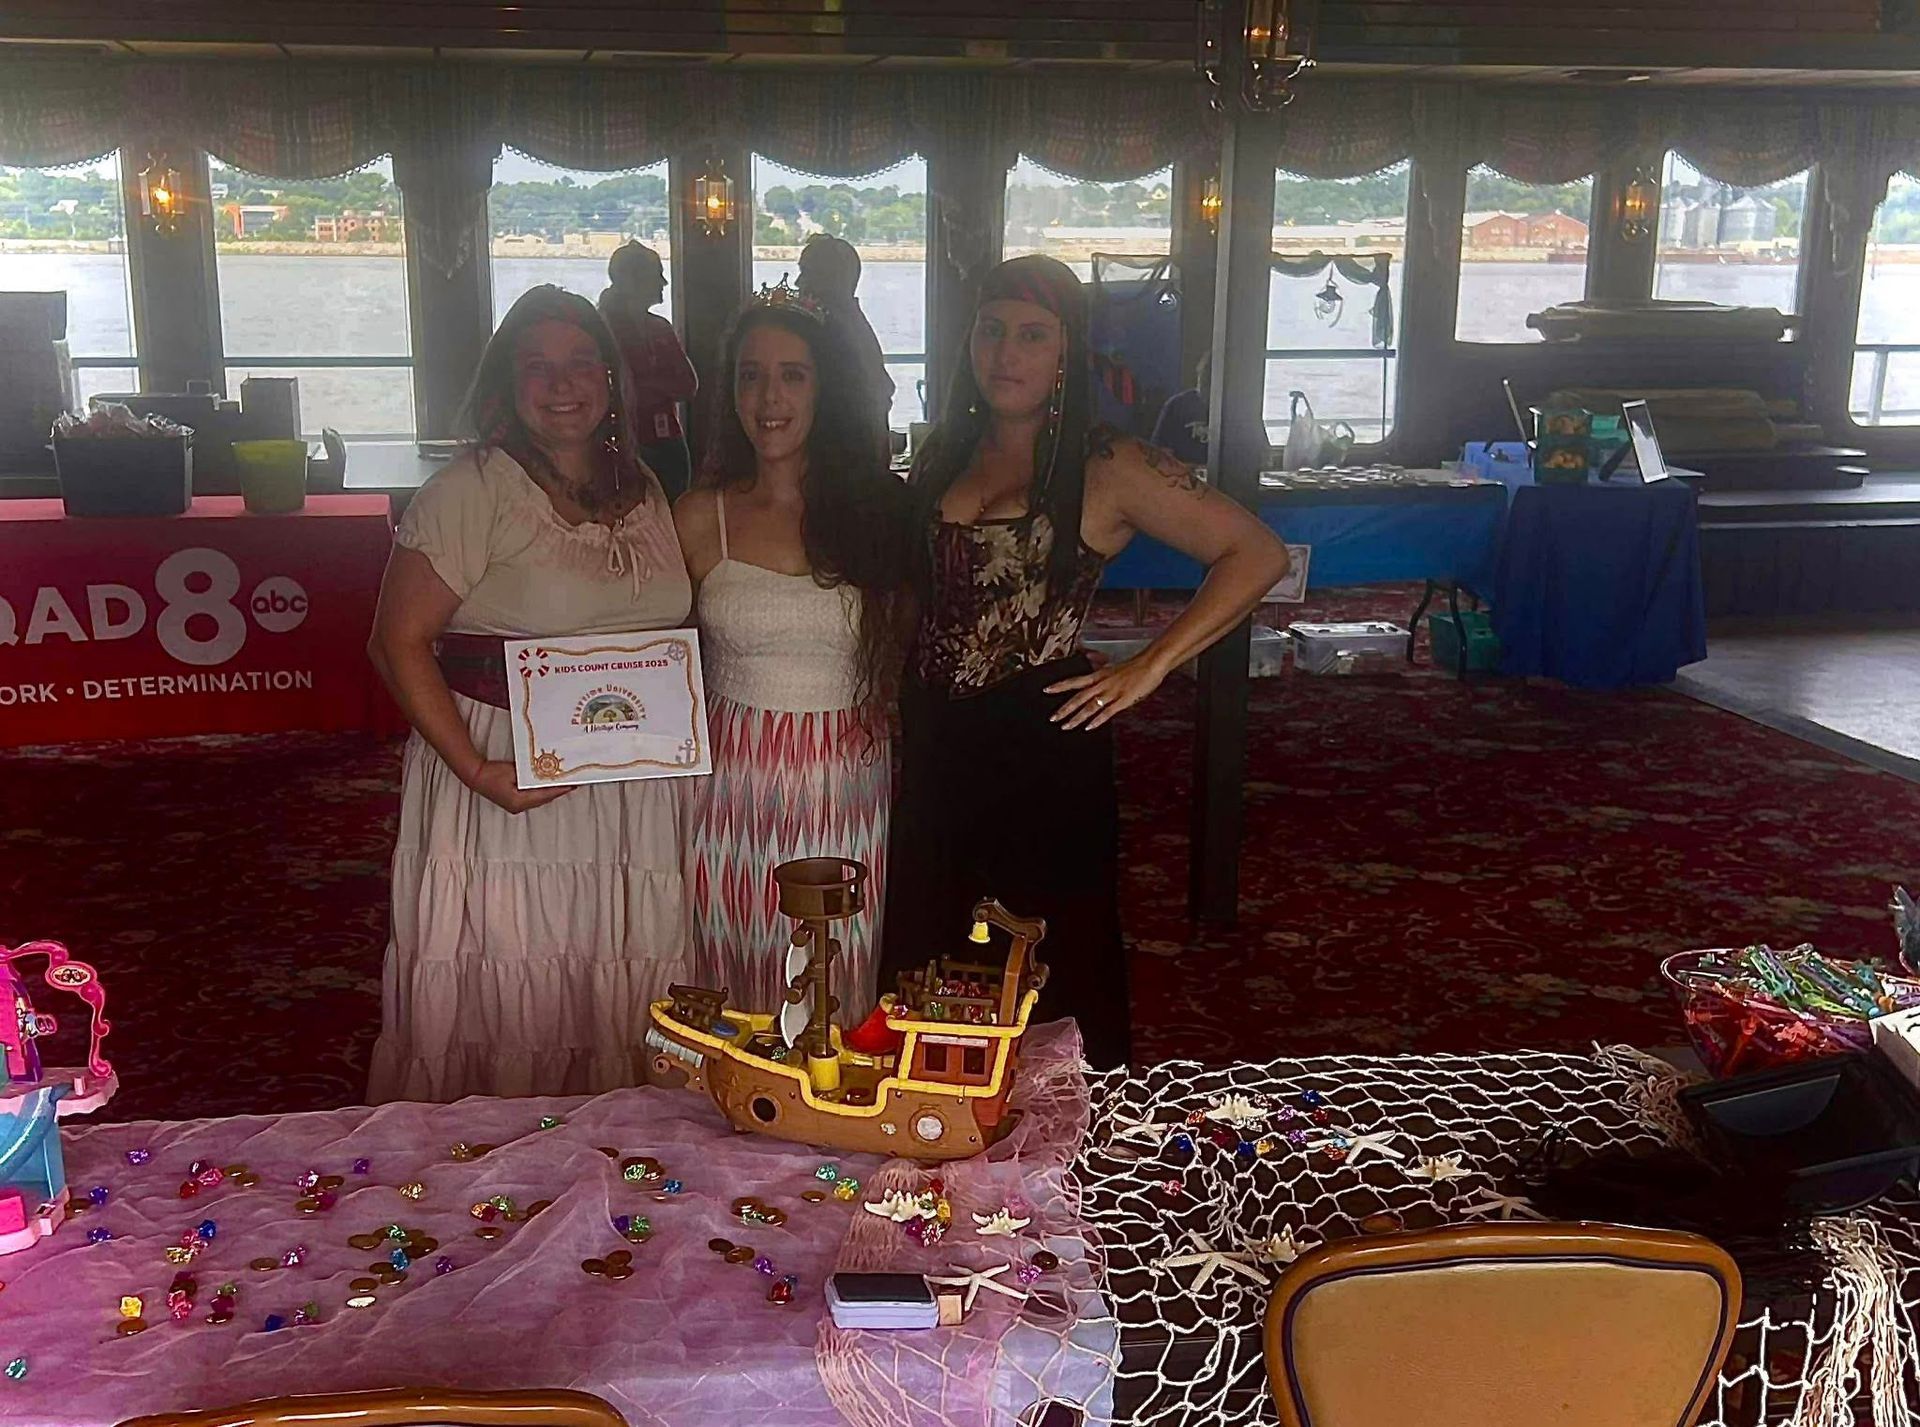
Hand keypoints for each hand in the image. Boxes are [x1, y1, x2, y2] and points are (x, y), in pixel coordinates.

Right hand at [466, 759, 574, 814]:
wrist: (475, 775)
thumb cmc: (492, 772)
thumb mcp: (514, 771)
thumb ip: (531, 774)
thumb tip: (546, 773)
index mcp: (519, 801)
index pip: (545, 795)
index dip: (560, 790)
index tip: (572, 785)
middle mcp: (519, 806)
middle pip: (544, 799)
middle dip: (558, 791)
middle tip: (572, 782)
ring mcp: (516, 806)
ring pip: (539, 799)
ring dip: (550, 791)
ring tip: (563, 784)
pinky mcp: (514, 802)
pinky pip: (533, 798)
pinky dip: (541, 792)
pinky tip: (548, 785)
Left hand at [1046, 654, 1169, 730]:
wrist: (1150, 664)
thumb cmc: (1135, 667)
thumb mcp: (1114, 671)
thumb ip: (1104, 679)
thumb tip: (1097, 686)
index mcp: (1099, 675)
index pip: (1075, 681)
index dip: (1060, 686)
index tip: (1046, 690)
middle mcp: (1101, 684)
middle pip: (1078, 697)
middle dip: (1064, 709)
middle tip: (1052, 718)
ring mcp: (1111, 693)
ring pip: (1089, 707)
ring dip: (1076, 718)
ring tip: (1065, 727)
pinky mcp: (1122, 700)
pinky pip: (1106, 712)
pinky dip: (1097, 720)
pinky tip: (1088, 727)